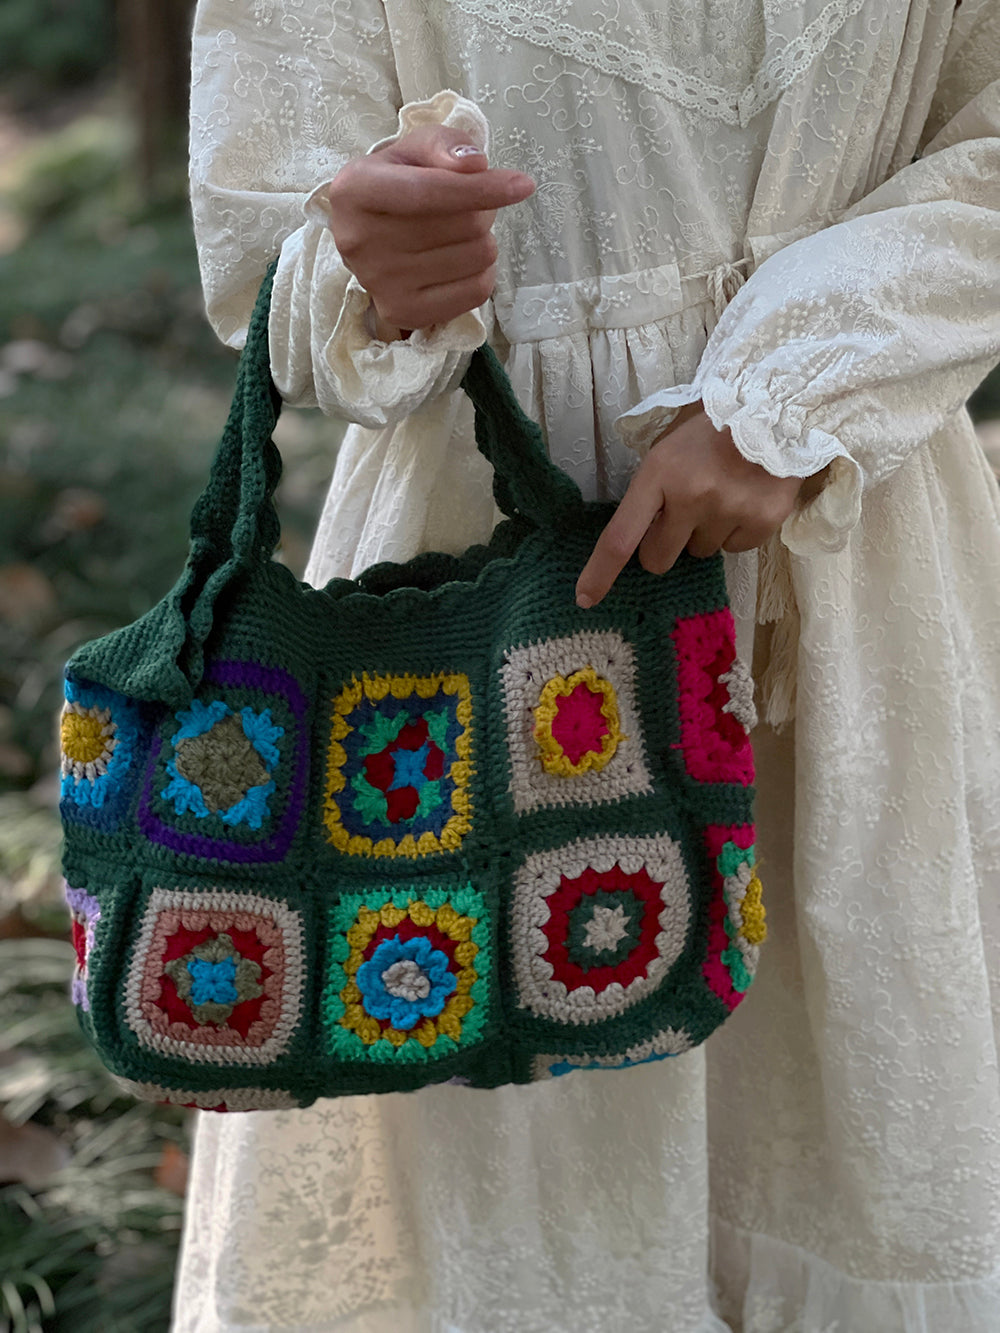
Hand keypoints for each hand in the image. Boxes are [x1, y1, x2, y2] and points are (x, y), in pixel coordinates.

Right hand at [326, 124, 534, 339]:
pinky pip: (475, 292)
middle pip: (464, 225)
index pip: (431, 192)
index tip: (523, 185)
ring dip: (482, 239)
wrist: (363, 232)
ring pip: (476, 256)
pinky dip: (483, 272)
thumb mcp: (413, 149)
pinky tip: (463, 261)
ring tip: (459, 234)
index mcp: (356, 190)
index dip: (482, 189)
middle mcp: (361, 241)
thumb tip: (475, 165)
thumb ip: (443, 145)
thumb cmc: (395, 182)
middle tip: (467, 208)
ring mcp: (379, 283)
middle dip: (482, 211)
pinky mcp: (401, 313)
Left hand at [575, 403, 823, 606]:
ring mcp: (729, 510)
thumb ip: (651, 494)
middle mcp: (691, 497)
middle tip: (680, 517)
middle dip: (663, 546)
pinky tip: (744, 500)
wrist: (776, 409)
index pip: (620, 538)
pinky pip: (735, 549)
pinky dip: (737, 531)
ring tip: (722, 495)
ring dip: (704, 533)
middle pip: (658, 559)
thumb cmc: (710, 431)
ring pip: (700, 553)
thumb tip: (641, 541)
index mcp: (658, 474)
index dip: (600, 573)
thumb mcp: (667, 452)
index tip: (586, 599)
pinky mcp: (763, 520)